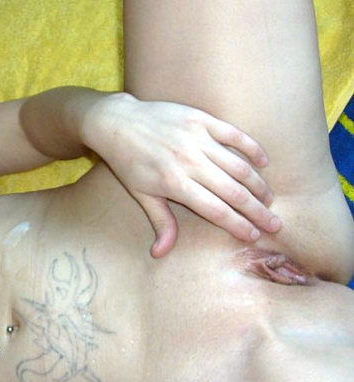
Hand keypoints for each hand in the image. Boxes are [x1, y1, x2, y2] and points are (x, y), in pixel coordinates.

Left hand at [82, 93, 279, 256]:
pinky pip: (234, 135)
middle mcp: (188, 161)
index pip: (215, 210)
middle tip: (274, 224)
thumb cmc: (129, 163)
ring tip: (269, 199)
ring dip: (258, 184)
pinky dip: (252, 148)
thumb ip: (160, 222)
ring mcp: (196, 138)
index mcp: (174, 183)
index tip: (254, 236)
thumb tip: (161, 253)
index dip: (237, 225)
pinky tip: (264, 163)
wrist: (117, 122)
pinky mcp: (201, 119)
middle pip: (233, 191)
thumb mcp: (141, 194)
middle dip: (257, 211)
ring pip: (238, 165)